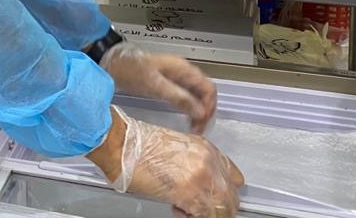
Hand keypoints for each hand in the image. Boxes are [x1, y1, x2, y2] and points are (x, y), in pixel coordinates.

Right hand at [88, 106, 243, 217]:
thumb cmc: (138, 145)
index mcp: (206, 148)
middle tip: (196, 210)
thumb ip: (193, 164)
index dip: (223, 193)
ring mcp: (202, 176)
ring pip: (224, 209)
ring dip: (206, 214)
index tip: (214, 201)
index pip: (233, 177)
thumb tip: (198, 185)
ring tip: (184, 210)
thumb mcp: (175, 148)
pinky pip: (207, 216)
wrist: (122, 145)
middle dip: (217, 208)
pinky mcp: (191, 192)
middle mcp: (209, 160)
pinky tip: (177, 210)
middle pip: (231, 196)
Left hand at [101, 43, 216, 132]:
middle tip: (199, 129)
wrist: (112, 62)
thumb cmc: (131, 69)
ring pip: (197, 96)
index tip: (203, 123)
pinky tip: (185, 119)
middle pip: (205, 93)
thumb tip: (200, 111)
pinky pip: (186, 97)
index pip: (208, 88)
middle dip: (206, 111)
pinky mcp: (168, 83)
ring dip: (198, 112)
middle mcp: (183, 72)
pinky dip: (190, 109)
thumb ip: (179, 97)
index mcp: (183, 69)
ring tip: (194, 128)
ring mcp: (176, 77)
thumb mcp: (155, 85)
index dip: (210, 107)